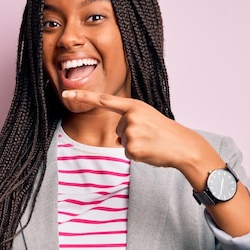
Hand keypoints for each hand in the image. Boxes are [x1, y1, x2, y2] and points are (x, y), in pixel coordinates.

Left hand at [62, 90, 221, 174]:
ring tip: (152, 143)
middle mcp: (130, 116)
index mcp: (134, 106)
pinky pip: (127, 154)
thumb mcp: (147, 117)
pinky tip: (151, 152)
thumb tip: (119, 137)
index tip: (66, 94)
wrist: (183, 146)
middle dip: (131, 136)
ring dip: (135, 146)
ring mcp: (131, 132)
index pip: (104, 100)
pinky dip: (138, 156)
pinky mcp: (133, 148)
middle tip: (150, 136)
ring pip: (123, 142)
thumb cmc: (165, 132)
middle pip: (118, 130)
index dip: (84, 96)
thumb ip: (130, 120)